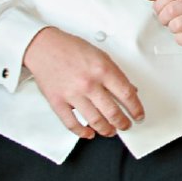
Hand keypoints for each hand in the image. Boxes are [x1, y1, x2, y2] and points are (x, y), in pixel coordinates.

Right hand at [24, 27, 144, 137]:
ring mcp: (73, 94)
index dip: (135, 108)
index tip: (138, 115)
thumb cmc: (70, 48)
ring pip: (95, 121)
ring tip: (111, 131)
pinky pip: (71, 123)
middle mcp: (89, 83)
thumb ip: (115, 73)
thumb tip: (129, 90)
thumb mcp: (100, 55)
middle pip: (112, 112)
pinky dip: (82, 132)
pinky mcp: (58, 102)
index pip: (126, 94)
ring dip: (106, 130)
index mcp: (102, 70)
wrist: (44, 47)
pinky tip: (89, 133)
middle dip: (122, 123)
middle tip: (125, 125)